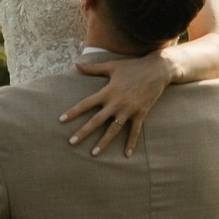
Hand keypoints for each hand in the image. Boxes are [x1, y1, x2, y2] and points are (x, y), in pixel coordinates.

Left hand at [59, 52, 177, 156]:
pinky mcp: (141, 114)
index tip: (61, 120)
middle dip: (83, 132)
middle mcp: (116, 103)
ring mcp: (129, 110)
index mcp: (108, 91)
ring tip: (93, 153)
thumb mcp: (112, 66)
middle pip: (97, 120)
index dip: (73, 112)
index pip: (86, 103)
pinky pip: (135, 131)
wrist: (157, 70)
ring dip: (103, 142)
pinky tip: (127, 154)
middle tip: (71, 142)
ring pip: (113, 130)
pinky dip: (131, 143)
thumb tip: (76, 64)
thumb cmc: (132, 67)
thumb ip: (93, 68)